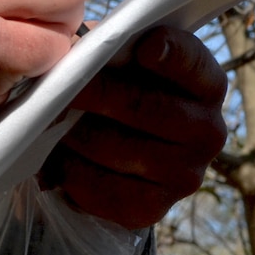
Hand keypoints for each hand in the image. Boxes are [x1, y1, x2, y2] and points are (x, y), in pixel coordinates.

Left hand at [41, 24, 227, 227]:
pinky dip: (71, 170)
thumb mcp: (123, 63)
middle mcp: (207, 132)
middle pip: (145, 107)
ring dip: (74, 132)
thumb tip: (75, 50)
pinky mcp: (154, 209)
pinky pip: (104, 188)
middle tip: (58, 84)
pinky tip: (55, 156)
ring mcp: (185, 175)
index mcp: (207, 86)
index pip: (193, 64)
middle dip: (95, 93)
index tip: (143, 46)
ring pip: (117, 148)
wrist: (120, 156)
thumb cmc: (120, 91)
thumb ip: (113, 51)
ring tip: (47, 119)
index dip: (170, 53)